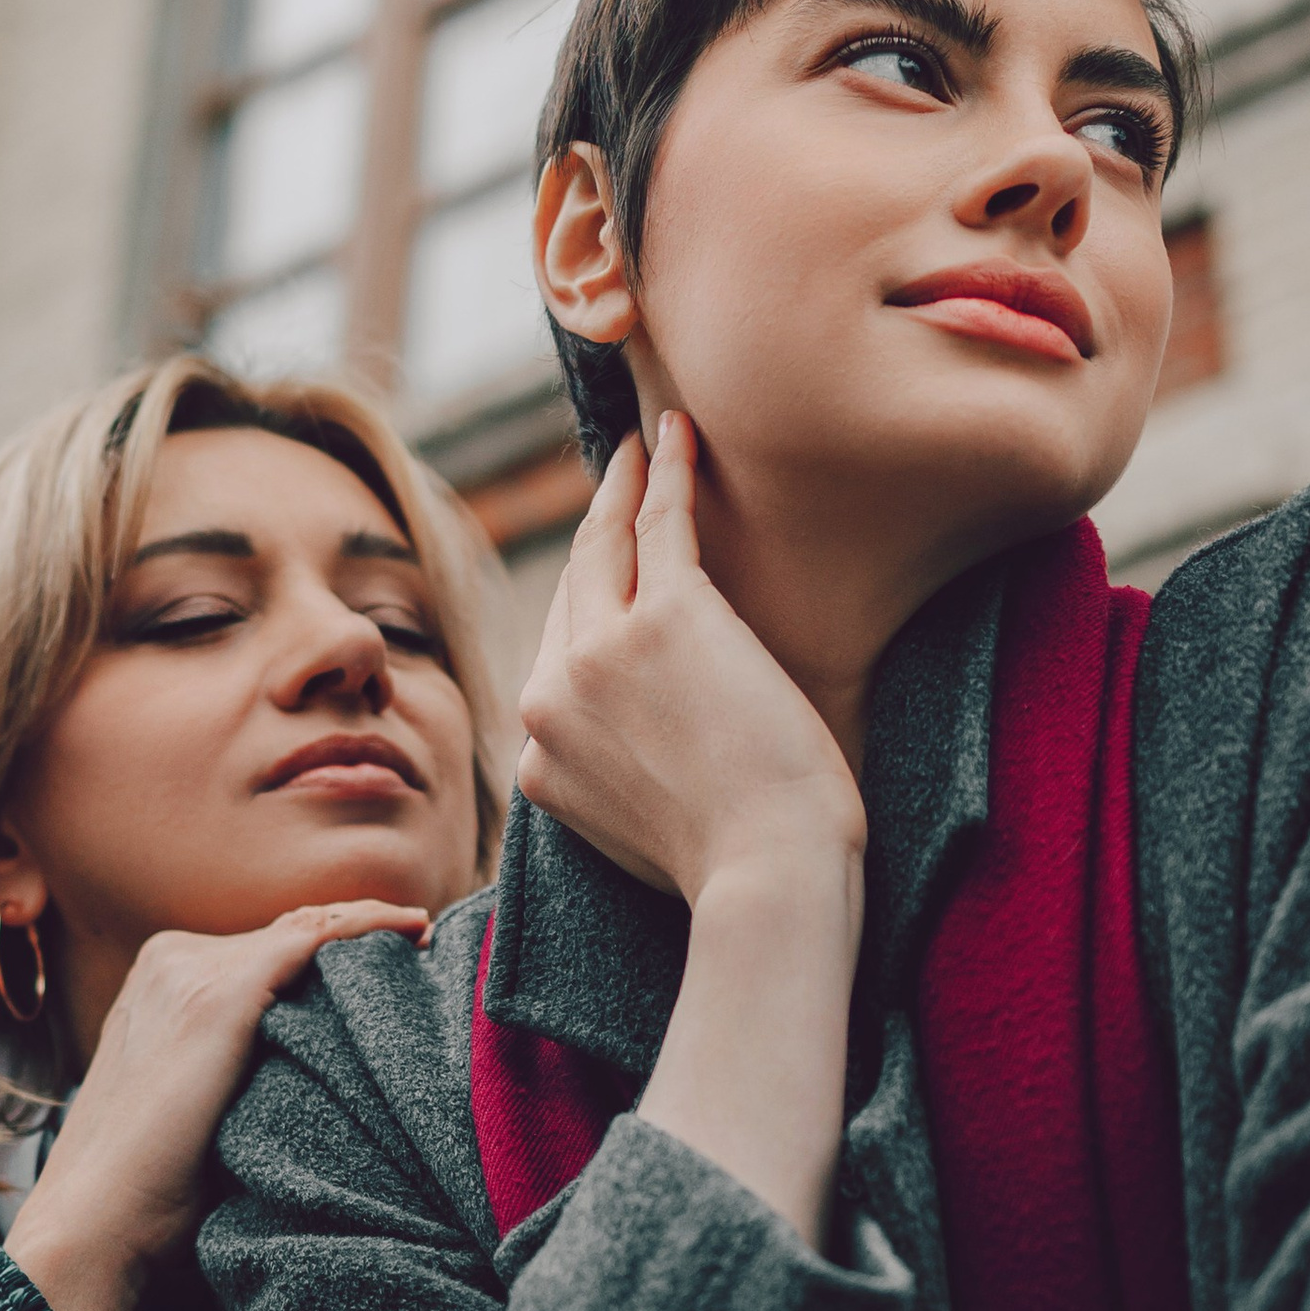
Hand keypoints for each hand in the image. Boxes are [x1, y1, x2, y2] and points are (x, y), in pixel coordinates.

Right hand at [8, 905, 426, 1310]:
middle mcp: (171, 960)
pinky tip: (413, 929)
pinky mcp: (223, 996)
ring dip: (370, 927)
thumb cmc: (149, 1190)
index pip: (260, 947)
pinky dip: (368, 925)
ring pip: (306, 929)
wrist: (99, 1219)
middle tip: (421, 941)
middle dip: (354, 933)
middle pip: (285, 932)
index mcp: (157, 980)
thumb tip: (312, 1071)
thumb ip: (237, 1067)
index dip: (327, 944)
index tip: (388, 954)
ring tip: (427, 934)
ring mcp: (193, 972)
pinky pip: (316, 938)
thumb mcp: (195, 1104)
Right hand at [517, 417, 865, 909]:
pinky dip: (666, 470)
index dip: (588, 610)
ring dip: (619, 486)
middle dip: (592, 532)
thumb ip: (616, 779)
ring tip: (638, 448)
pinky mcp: (668, 619)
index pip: (558, 659)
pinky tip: (676, 433)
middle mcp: (551, 698)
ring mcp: (601, 653)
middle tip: (611, 478)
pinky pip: (659, 523)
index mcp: (539, 756)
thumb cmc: (736, 868)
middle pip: (571, 592)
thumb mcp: (640, 832)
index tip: (609, 577)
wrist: (770, 877)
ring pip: (603, 547)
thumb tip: (635, 750)